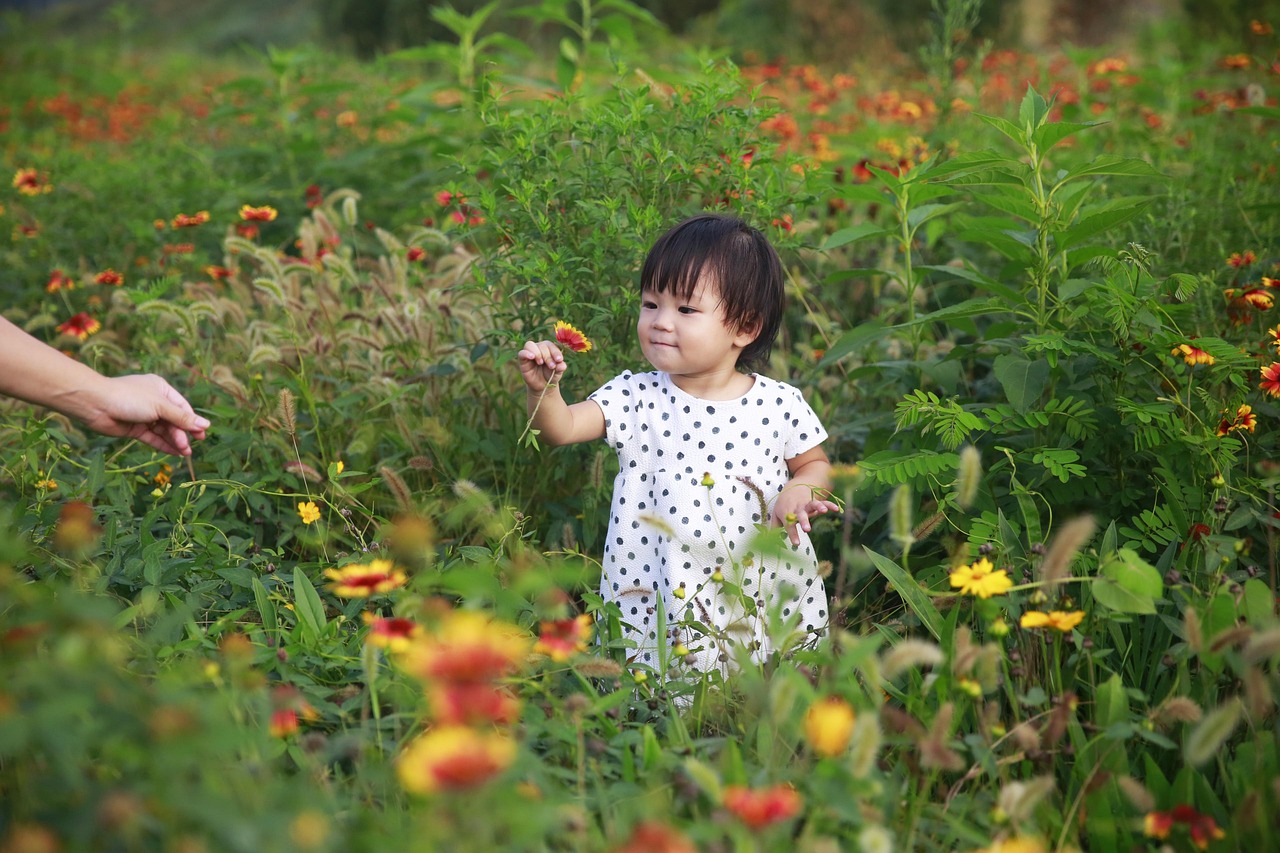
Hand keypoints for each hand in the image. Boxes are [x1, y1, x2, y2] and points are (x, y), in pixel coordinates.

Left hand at [79, 374, 209, 456]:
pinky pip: (152, 437)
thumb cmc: (129, 398)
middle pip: (173, 420)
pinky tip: (174, 453)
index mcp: (161, 389)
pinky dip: (163, 445)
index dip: (192, 421)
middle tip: (191, 447)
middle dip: (182, 433)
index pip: (182, 407)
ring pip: (163, 430)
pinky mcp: (134, 428)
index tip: (202, 435)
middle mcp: (153, 402)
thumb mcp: (160, 406)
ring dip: (174, 441)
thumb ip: (182, 418)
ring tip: (185, 453)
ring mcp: (143, 416)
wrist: (95, 404)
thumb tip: (206, 425)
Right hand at [517, 340, 566, 392]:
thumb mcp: (558, 372)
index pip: (551, 345)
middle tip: (551, 366)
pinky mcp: (522, 360)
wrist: (542, 385)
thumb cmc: (550, 375)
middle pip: (542, 345)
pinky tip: (532, 357)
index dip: (555, 352)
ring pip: (530, 345)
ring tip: (541, 363)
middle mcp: (538, 348)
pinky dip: (526, 353)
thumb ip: (561, 367)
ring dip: (537, 353)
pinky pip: (521, 353)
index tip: (559, 360)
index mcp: (548, 348)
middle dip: (548, 356)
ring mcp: (529, 353)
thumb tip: (561, 364)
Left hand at [771, 490, 839, 545]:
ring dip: (818, 507)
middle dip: (804, 521)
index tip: (796, 543)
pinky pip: (823, 502)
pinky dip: (829, 504)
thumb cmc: (783, 505)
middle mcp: (797, 508)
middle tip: (807, 529)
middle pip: (801, 515)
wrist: (793, 488)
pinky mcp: (815, 501)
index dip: (793, 534)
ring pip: (812, 505)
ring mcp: (807, 504)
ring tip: (824, 511)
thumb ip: (774, 527)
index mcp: (786, 512)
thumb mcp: (775, 514)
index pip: (789, 525)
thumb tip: (770, 540)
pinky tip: (836, 509)